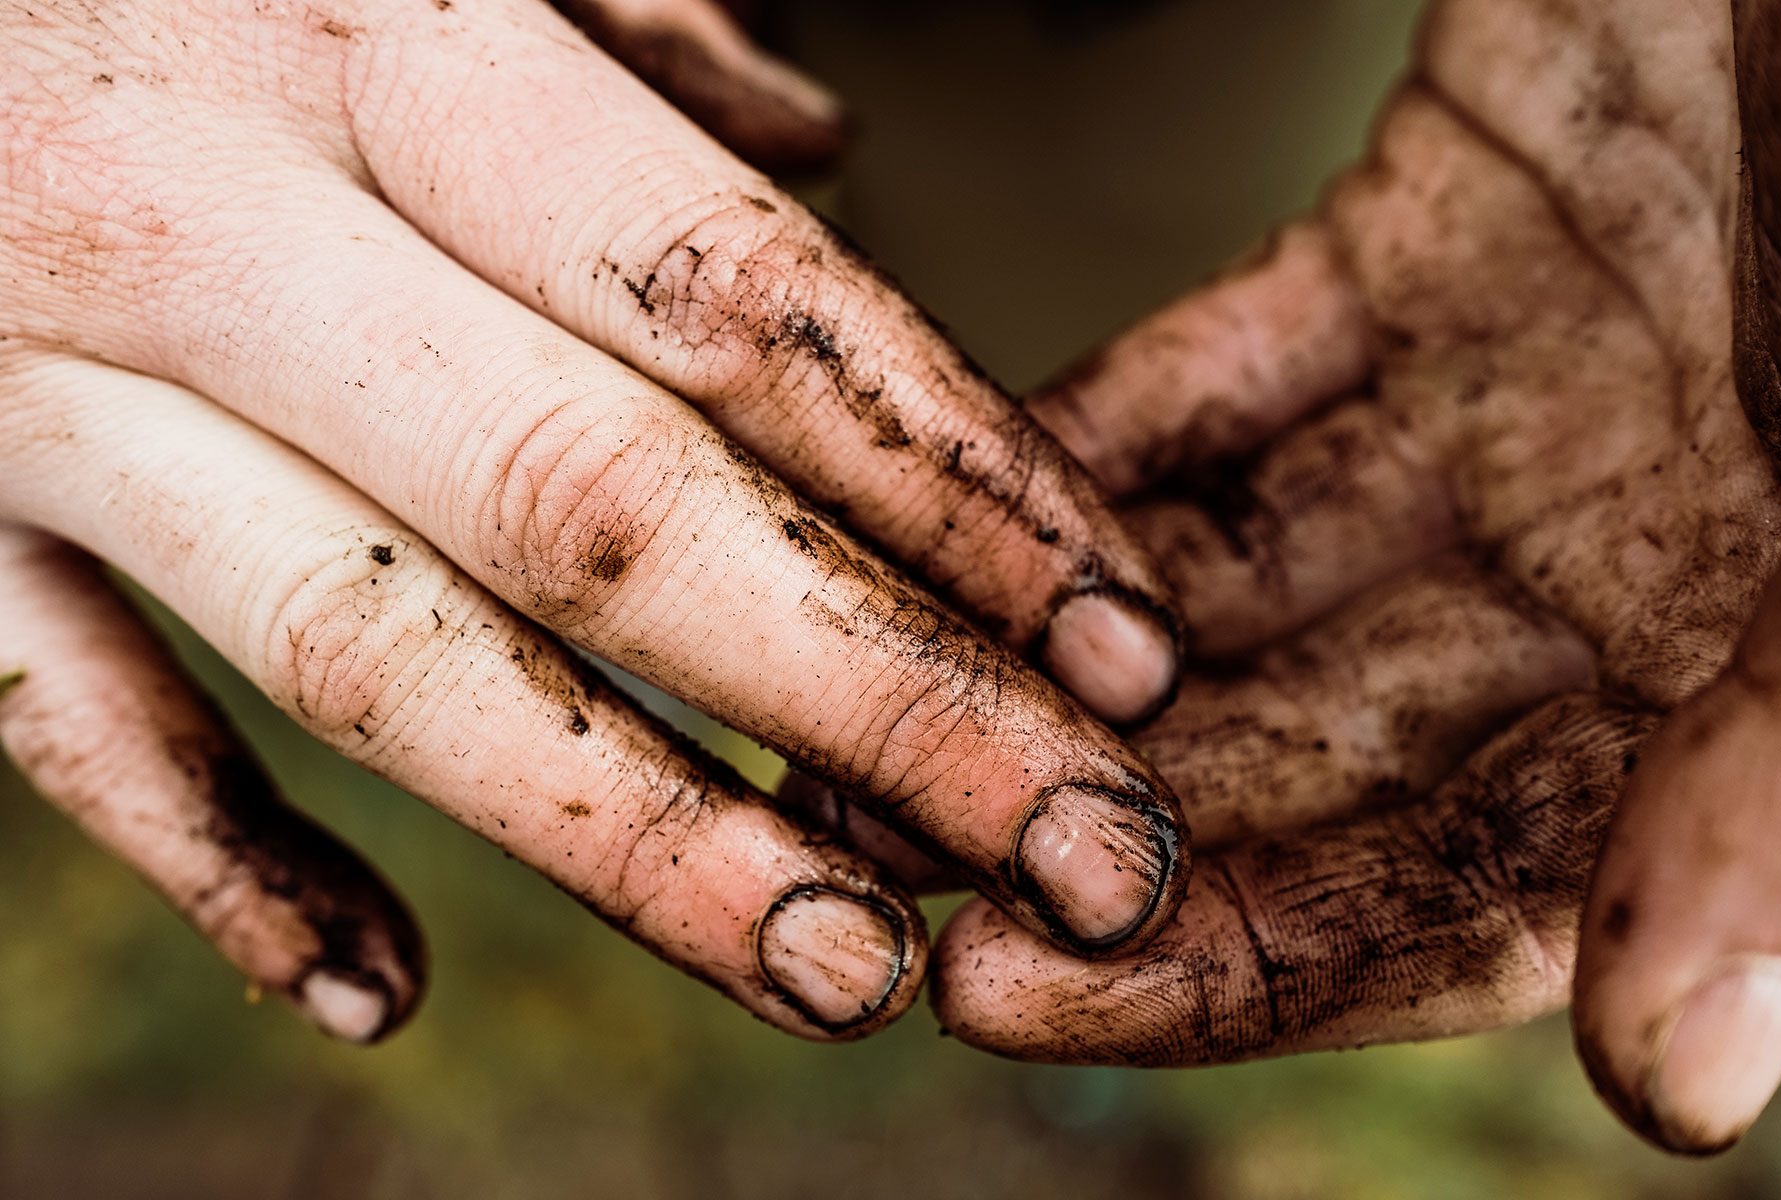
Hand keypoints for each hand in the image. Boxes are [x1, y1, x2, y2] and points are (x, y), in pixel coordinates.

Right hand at [0, 0, 1189, 1045]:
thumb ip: (620, 19)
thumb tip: (818, 144)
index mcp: (375, 39)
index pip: (738, 302)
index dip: (958, 481)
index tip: (1122, 643)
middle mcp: (213, 225)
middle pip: (608, 509)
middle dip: (878, 702)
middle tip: (1086, 854)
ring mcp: (44, 389)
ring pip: (379, 659)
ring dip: (634, 845)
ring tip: (846, 973)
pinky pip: (74, 736)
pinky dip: (227, 870)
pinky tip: (386, 988)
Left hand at [929, 0, 1780, 1153]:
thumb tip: (1683, 1083)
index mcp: (1750, 664)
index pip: (1466, 895)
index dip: (1243, 968)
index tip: (1002, 994)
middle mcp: (1625, 559)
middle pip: (1318, 753)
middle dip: (1098, 812)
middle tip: (882, 851)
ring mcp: (1516, 405)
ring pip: (1241, 578)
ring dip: (1058, 647)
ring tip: (867, 695)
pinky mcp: (1428, 247)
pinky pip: (1223, 383)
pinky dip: (1098, 443)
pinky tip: (953, 515)